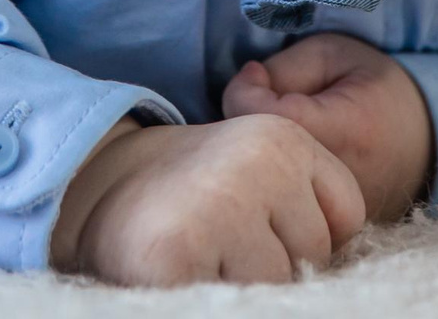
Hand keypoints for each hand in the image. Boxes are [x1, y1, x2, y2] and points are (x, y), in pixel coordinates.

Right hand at [50, 115, 366, 286]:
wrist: (92, 187)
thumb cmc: (190, 193)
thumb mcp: (257, 172)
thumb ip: (303, 204)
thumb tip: (338, 272)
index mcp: (282, 136)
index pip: (345, 218)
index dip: (301, 235)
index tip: (256, 224)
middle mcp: (258, 163)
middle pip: (312, 257)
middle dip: (271, 263)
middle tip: (218, 240)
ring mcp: (220, 208)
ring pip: (276, 287)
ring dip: (239, 285)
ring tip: (199, 256)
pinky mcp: (178, 254)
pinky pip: (230, 303)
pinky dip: (204, 294)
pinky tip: (180, 272)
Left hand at [221, 33, 434, 223]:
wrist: (428, 139)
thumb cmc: (375, 89)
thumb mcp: (334, 55)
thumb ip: (284, 69)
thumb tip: (245, 87)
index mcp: (346, 131)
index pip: (269, 121)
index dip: (246, 94)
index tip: (254, 75)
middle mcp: (340, 183)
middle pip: (260, 161)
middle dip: (244, 126)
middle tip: (258, 99)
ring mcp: (334, 214)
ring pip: (265, 189)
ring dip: (252, 155)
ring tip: (268, 125)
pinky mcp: (328, 231)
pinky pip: (280, 206)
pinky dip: (267, 179)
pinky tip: (277, 155)